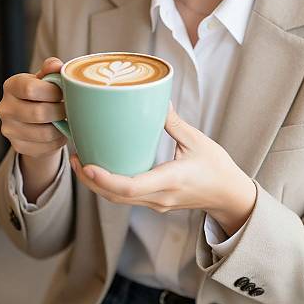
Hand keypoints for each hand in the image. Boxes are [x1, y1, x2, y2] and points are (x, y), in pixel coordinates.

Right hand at [0, 57, 67, 157]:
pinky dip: (58, 141)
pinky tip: (60, 132)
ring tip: (66, 120)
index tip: (63, 93)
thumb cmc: (43, 95)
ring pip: (43, 133)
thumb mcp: (46, 80)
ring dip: (61, 128)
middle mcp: (4, 108)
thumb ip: (51, 70)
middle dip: (60, 111)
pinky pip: (44, 147)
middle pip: (38, 113)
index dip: (52, 92)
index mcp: (11, 86)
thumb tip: (56, 65)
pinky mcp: (18, 146)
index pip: (30, 89)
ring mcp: (8, 129)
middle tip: (69, 109)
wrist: (36, 121)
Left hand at [70, 102, 256, 235]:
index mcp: (170, 180)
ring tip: (81, 162)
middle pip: (115, 196)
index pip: (129, 187)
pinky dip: (109, 186)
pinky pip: (126, 198)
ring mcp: (156, 203)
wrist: (229, 195)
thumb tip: (157, 99)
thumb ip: (173, 122)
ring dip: (97, 184)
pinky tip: (102, 170)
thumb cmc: (217, 168)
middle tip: (75, 156)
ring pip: (117, 200)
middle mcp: (159, 197)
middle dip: (90, 180)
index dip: (104, 179)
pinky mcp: (155, 202)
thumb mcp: (197, 141)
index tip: (85, 164)